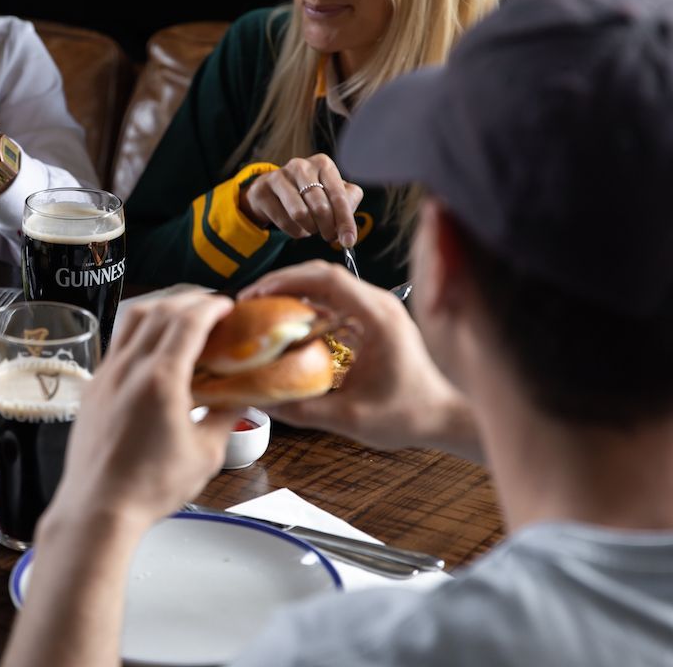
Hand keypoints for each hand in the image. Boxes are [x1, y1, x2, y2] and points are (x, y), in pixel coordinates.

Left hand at [45, 293, 240, 529]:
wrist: (98, 507)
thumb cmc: (150, 487)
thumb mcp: (205, 454)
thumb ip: (225, 417)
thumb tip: (242, 397)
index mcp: (160, 380)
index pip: (188, 321)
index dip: (211, 306)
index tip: (227, 305)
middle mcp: (129, 368)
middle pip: (160, 310)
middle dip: (189, 300)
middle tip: (211, 306)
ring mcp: (107, 374)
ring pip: (133, 319)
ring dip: (161, 308)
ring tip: (182, 315)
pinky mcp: (94, 386)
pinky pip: (118, 342)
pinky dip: (140, 330)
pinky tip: (153, 346)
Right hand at [239, 154, 363, 247]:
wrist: (273, 189)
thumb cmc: (309, 193)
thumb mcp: (331, 192)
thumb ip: (347, 205)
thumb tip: (347, 231)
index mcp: (323, 164)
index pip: (339, 196)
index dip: (345, 221)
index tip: (349, 241)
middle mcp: (301, 166)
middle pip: (320, 207)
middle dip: (327, 228)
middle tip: (328, 236)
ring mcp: (279, 177)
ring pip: (300, 214)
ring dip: (309, 229)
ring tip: (311, 228)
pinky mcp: (262, 191)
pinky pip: (283, 221)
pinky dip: (294, 231)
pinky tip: (296, 227)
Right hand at [239, 261, 476, 455]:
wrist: (442, 417)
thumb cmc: (408, 415)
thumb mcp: (350, 417)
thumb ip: (304, 409)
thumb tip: (260, 401)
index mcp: (378, 318)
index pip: (327, 279)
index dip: (286, 280)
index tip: (257, 294)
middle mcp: (379, 305)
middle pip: (323, 275)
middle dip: (282, 283)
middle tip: (249, 301)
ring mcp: (378, 309)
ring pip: (328, 285)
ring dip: (293, 293)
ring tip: (261, 310)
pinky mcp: (374, 320)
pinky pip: (336, 301)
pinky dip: (308, 305)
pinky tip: (288, 324)